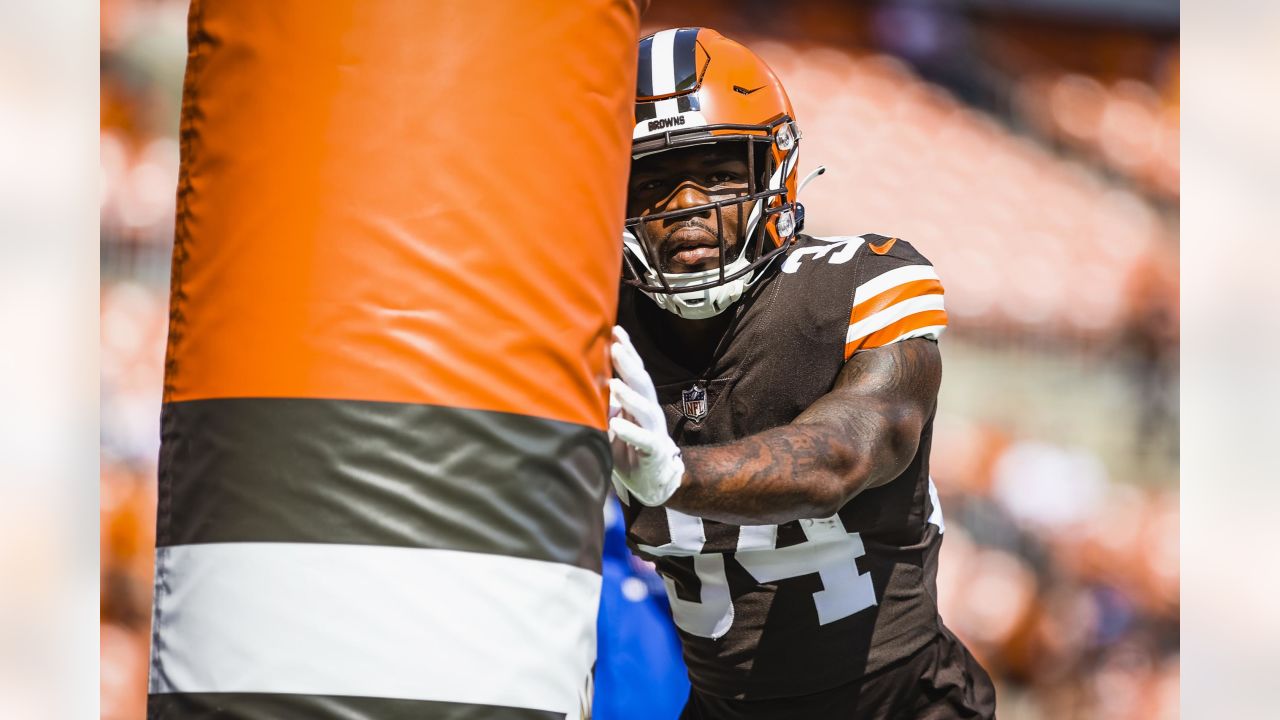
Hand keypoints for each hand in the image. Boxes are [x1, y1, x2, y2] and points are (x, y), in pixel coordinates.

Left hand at [608, 325, 683, 505]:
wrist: (653, 483)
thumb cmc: (629, 449)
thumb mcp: (612, 423)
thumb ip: (602, 404)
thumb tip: (578, 381)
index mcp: (639, 401)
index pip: (634, 372)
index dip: (627, 351)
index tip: (616, 330)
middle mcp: (648, 411)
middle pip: (642, 383)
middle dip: (629, 364)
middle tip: (616, 348)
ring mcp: (654, 430)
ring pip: (645, 408)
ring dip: (630, 395)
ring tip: (614, 384)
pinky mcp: (654, 451)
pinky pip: (644, 440)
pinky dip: (630, 431)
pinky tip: (617, 423)